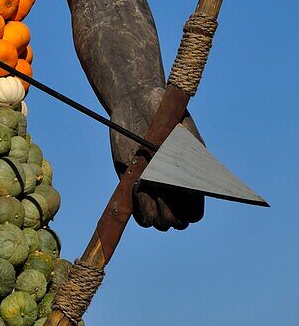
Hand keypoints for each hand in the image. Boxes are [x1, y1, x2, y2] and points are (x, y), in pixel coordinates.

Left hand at [110, 86, 204, 230]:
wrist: (137, 102)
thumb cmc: (165, 113)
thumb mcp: (182, 130)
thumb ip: (188, 153)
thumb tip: (185, 178)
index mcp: (189, 180)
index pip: (194, 214)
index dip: (188, 211)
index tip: (180, 192)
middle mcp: (171, 191)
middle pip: (176, 223)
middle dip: (169, 211)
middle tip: (161, 186)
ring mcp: (151, 192)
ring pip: (157, 222)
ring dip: (153, 210)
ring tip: (148, 183)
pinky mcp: (132, 187)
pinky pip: (138, 214)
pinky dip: (138, 206)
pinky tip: (137, 185)